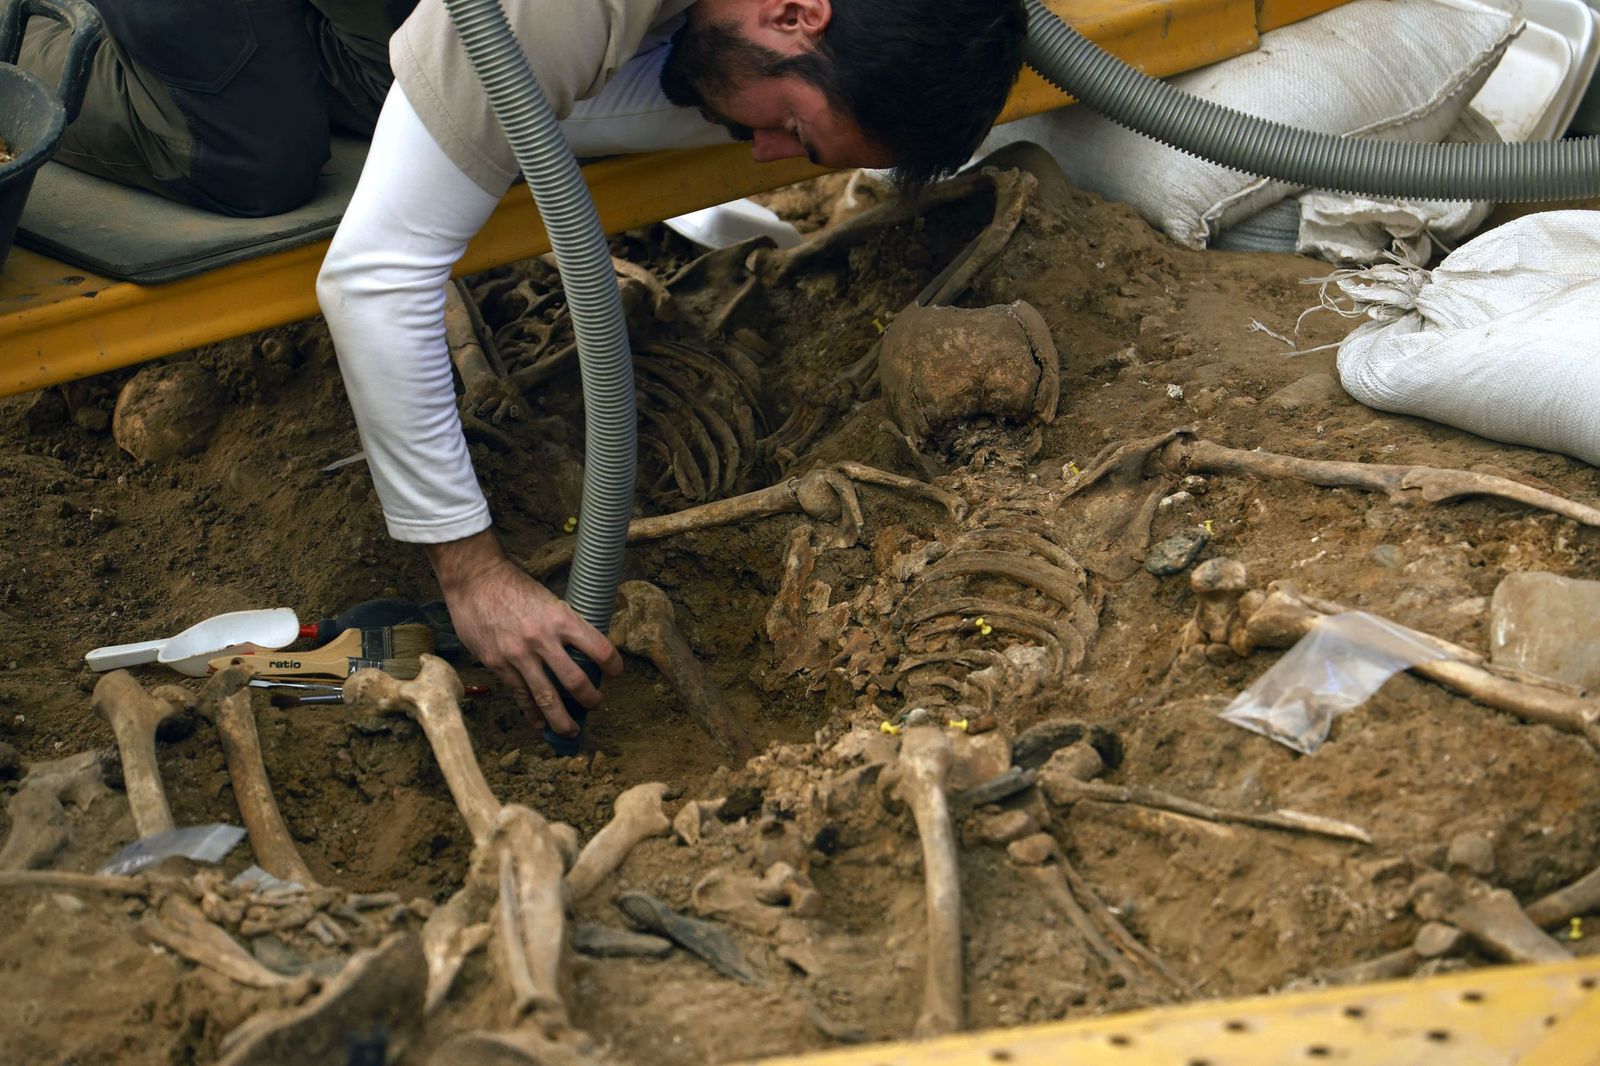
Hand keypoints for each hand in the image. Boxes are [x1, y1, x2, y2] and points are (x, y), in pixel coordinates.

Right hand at [425, 529, 622, 735]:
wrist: (474, 582)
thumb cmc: (514, 587)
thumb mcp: (549, 599)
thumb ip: (564, 624)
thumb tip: (582, 647)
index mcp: (561, 619)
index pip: (600, 649)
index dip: (613, 665)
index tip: (616, 672)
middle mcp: (542, 639)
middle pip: (575, 682)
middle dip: (591, 699)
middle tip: (596, 703)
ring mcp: (518, 655)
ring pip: (547, 698)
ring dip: (562, 719)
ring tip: (572, 730)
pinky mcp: (498, 665)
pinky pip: (520, 695)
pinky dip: (532, 713)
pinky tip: (540, 723)